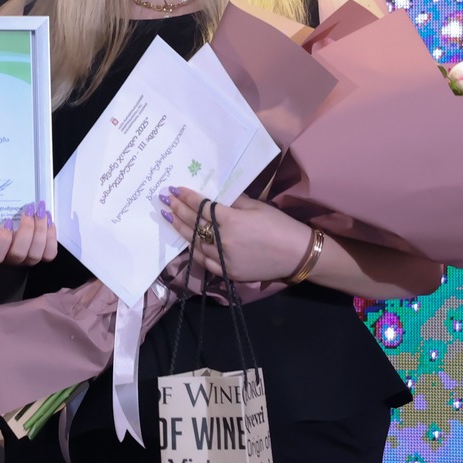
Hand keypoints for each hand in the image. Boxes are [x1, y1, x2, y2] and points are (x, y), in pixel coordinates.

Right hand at [0, 205, 57, 267]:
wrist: (9, 233)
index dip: (3, 240)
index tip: (6, 222)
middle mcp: (10, 260)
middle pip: (19, 253)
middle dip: (27, 230)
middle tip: (29, 209)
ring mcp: (27, 259)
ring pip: (36, 254)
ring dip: (41, 230)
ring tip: (42, 211)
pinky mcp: (41, 256)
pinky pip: (49, 253)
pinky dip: (52, 237)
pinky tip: (49, 221)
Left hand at [158, 187, 311, 283]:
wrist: (296, 254)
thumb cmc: (279, 225)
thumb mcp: (256, 207)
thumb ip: (233, 202)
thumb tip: (216, 196)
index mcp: (230, 220)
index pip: (201, 207)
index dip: (187, 198)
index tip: (175, 190)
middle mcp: (222, 241)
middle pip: (194, 225)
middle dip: (178, 211)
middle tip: (166, 201)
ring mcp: (224, 259)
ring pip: (195, 244)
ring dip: (181, 230)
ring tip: (170, 219)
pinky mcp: (228, 273)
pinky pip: (205, 261)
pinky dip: (195, 251)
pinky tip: (187, 243)